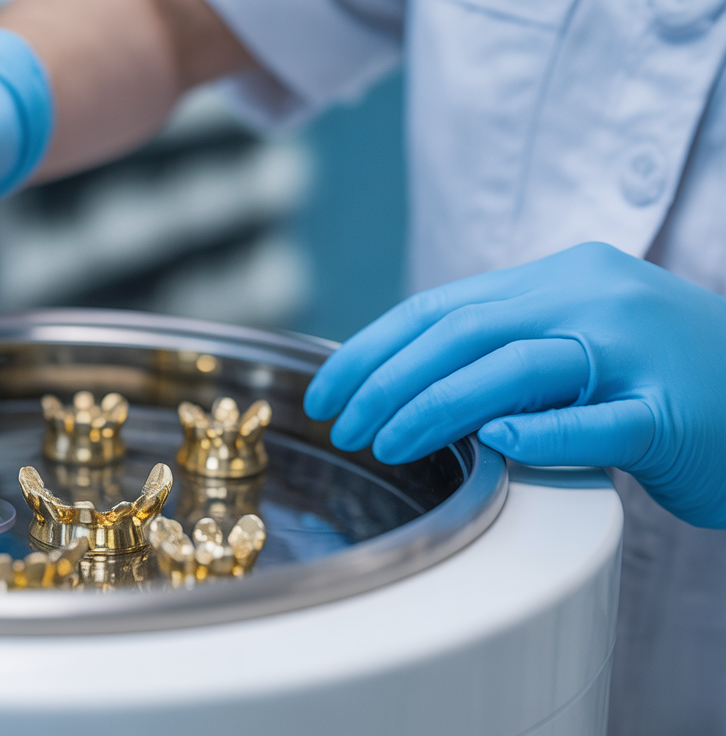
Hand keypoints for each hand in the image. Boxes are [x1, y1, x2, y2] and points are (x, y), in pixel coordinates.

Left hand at [304, 242, 725, 527]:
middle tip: (341, 426)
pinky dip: (543, 432)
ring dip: (434, 407)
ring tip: (384, 445)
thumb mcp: (579, 341)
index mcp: (563, 278)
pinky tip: (495, 445)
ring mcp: (637, 351)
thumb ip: (507, 345)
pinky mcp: (673, 412)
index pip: (441, 306)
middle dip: (385, 380)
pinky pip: (598, 421)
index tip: (325, 391)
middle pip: (462, 332)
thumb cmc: (665, 378)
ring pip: (514, 368)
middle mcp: (595, 299)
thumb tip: (402, 376)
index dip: (372, 348)